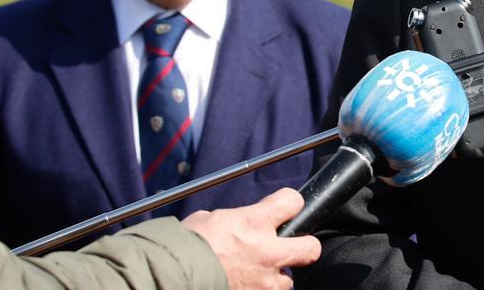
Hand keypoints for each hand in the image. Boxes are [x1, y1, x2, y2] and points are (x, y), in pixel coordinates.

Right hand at [183, 188, 320, 289]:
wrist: (173, 276)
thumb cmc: (186, 245)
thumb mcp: (211, 219)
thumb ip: (236, 220)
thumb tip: (241, 222)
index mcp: (255, 222)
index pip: (293, 202)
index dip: (289, 203)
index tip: (284, 208)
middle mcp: (268, 251)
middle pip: (310, 248)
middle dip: (303, 246)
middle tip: (288, 246)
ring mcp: (264, 281)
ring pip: (288, 280)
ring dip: (275, 277)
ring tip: (256, 275)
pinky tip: (245, 286)